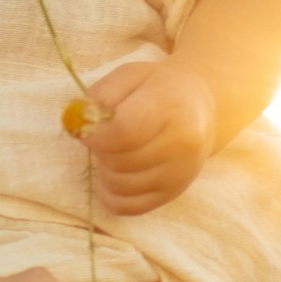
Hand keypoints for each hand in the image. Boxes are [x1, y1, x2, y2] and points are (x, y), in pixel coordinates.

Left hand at [77, 55, 215, 215]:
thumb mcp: (130, 75)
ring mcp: (179, 175)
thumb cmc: (159, 89)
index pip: (124, 132)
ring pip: (119, 185)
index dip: (96, 133)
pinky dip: (110, 194)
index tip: (87, 127)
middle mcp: (182, 146)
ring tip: (116, 150)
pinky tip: (112, 175)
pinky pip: (126, 207)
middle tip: (107, 135)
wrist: (199, 109)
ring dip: (105, 169)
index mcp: (172, 108)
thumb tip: (81, 121)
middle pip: (119, 160)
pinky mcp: (171, 194)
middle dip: (101, 149)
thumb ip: (102, 94)